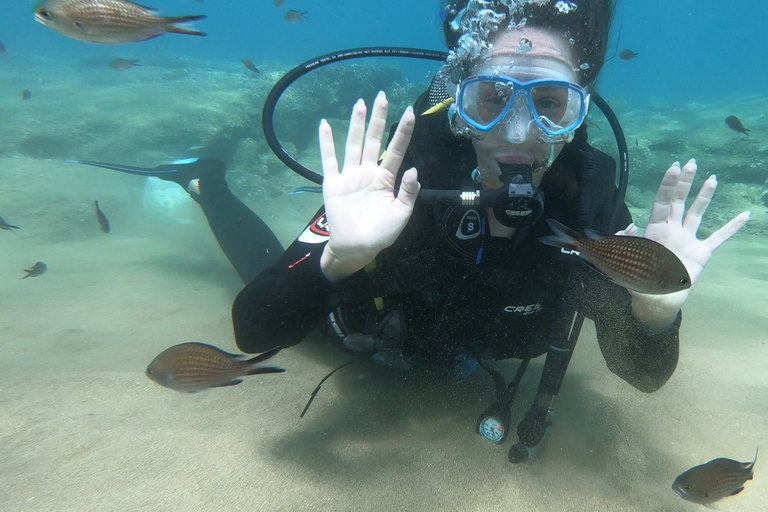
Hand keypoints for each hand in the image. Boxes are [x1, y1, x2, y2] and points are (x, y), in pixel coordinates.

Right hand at [319, 91, 419, 281]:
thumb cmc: (381, 233)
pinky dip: (326, 142)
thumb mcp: (401, 214)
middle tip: (382, 96)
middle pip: (374, 139)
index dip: (403, 131)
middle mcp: (368, 172)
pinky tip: (325, 125)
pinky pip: (329, 159)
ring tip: (360, 103)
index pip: (396, 150)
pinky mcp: (333, 182)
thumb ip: (408, 192)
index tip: (410, 112)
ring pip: (354, 144)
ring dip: (357, 124)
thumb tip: (414, 169)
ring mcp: (350, 175)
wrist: (356, 248)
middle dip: (379, 118)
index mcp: (386, 179)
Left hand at [629, 159, 749, 326]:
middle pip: (679, 201)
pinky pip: (719, 237)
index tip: (674, 167)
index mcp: (655, 230)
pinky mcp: (702, 253)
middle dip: (684, 183)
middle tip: (691, 163)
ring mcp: (688, 240)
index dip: (667, 185)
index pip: (661, 202)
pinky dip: (732, 227)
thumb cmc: (639, 281)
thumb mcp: (624, 261)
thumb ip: (621, 245)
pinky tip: (744, 215)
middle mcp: (672, 230)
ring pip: (697, 213)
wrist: (656, 300)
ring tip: (712, 178)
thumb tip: (620, 228)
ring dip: (704, 196)